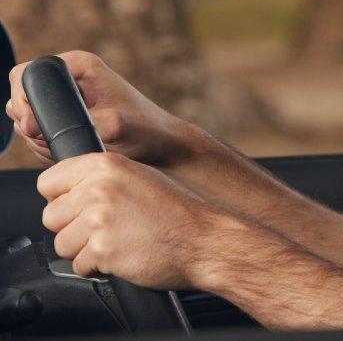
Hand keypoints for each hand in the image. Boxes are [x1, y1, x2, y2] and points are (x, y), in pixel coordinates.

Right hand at [7, 51, 194, 167]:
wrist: (162, 147)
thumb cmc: (148, 130)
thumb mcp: (118, 126)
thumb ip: (80, 122)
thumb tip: (40, 125)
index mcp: (79, 65)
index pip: (26, 74)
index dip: (24, 102)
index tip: (37, 126)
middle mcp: (69, 78)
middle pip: (19, 99)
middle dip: (32, 126)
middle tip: (61, 140)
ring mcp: (64, 99)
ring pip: (25, 120)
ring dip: (40, 140)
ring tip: (76, 144)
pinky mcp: (64, 118)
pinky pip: (36, 134)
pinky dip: (47, 147)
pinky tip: (74, 150)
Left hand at [38, 152, 229, 289]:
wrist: (203, 240)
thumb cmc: (178, 212)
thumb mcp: (140, 177)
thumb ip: (102, 179)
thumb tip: (68, 192)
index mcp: (105, 165)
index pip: (48, 182)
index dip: (64, 198)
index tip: (82, 207)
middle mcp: (98, 188)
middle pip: (51, 216)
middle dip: (73, 227)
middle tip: (108, 228)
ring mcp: (99, 219)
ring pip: (61, 244)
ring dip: (84, 250)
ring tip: (117, 241)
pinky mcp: (101, 249)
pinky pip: (78, 266)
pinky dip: (97, 267)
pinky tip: (123, 255)